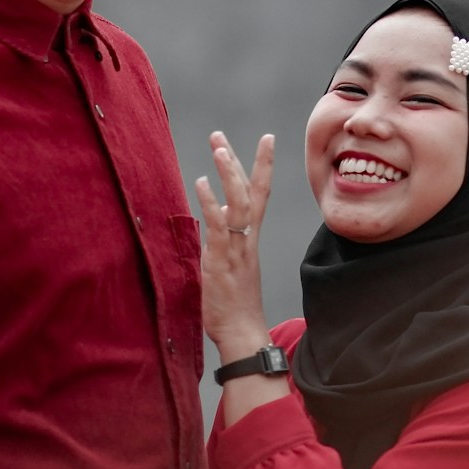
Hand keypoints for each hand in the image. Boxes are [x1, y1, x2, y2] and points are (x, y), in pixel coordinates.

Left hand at [194, 130, 274, 358]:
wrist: (242, 332)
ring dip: (229, 173)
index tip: (266, 139)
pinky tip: (202, 183)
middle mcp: (247, 239)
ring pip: (239, 203)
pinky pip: (220, 227)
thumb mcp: (229, 264)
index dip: (262, 166)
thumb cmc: (233, 304)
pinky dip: (212, 203)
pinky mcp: (223, 261)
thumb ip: (225, 237)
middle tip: (220, 136)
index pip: (260, 195)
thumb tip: (220, 213)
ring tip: (219, 148)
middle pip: (250, 191)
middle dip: (238, 160)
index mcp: (250, 239)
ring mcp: (237, 248)